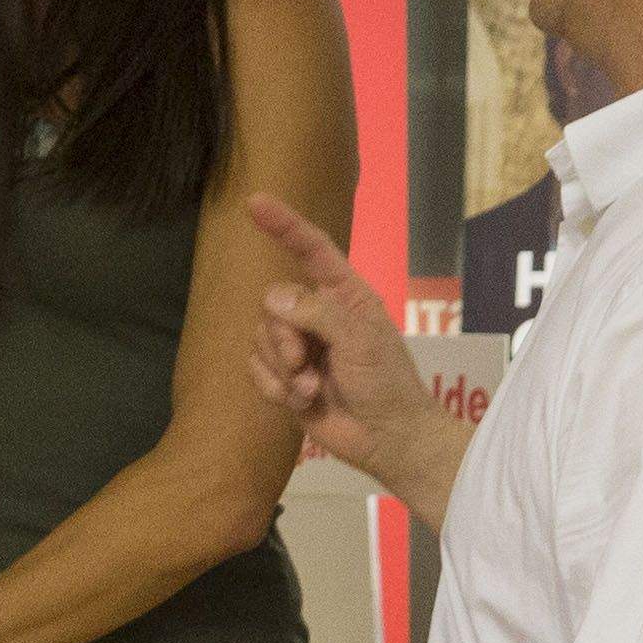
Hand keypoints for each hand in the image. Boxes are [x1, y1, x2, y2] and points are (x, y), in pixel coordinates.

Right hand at [240, 195, 453, 514]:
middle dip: (283, 336)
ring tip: (312, 388)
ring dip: (283, 368)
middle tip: (307, 363)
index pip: (311, 250)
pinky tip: (303, 401)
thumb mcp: (360, 340)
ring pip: (260, 338)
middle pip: (271, 303)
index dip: (284, 225)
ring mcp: (300, 347)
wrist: (388, 440)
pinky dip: (274, 387)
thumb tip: (271, 299)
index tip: (255, 202)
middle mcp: (318, 315)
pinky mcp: (285, 379)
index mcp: (344, 295)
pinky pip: (255, 369)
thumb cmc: (387, 383)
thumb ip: (316, 313)